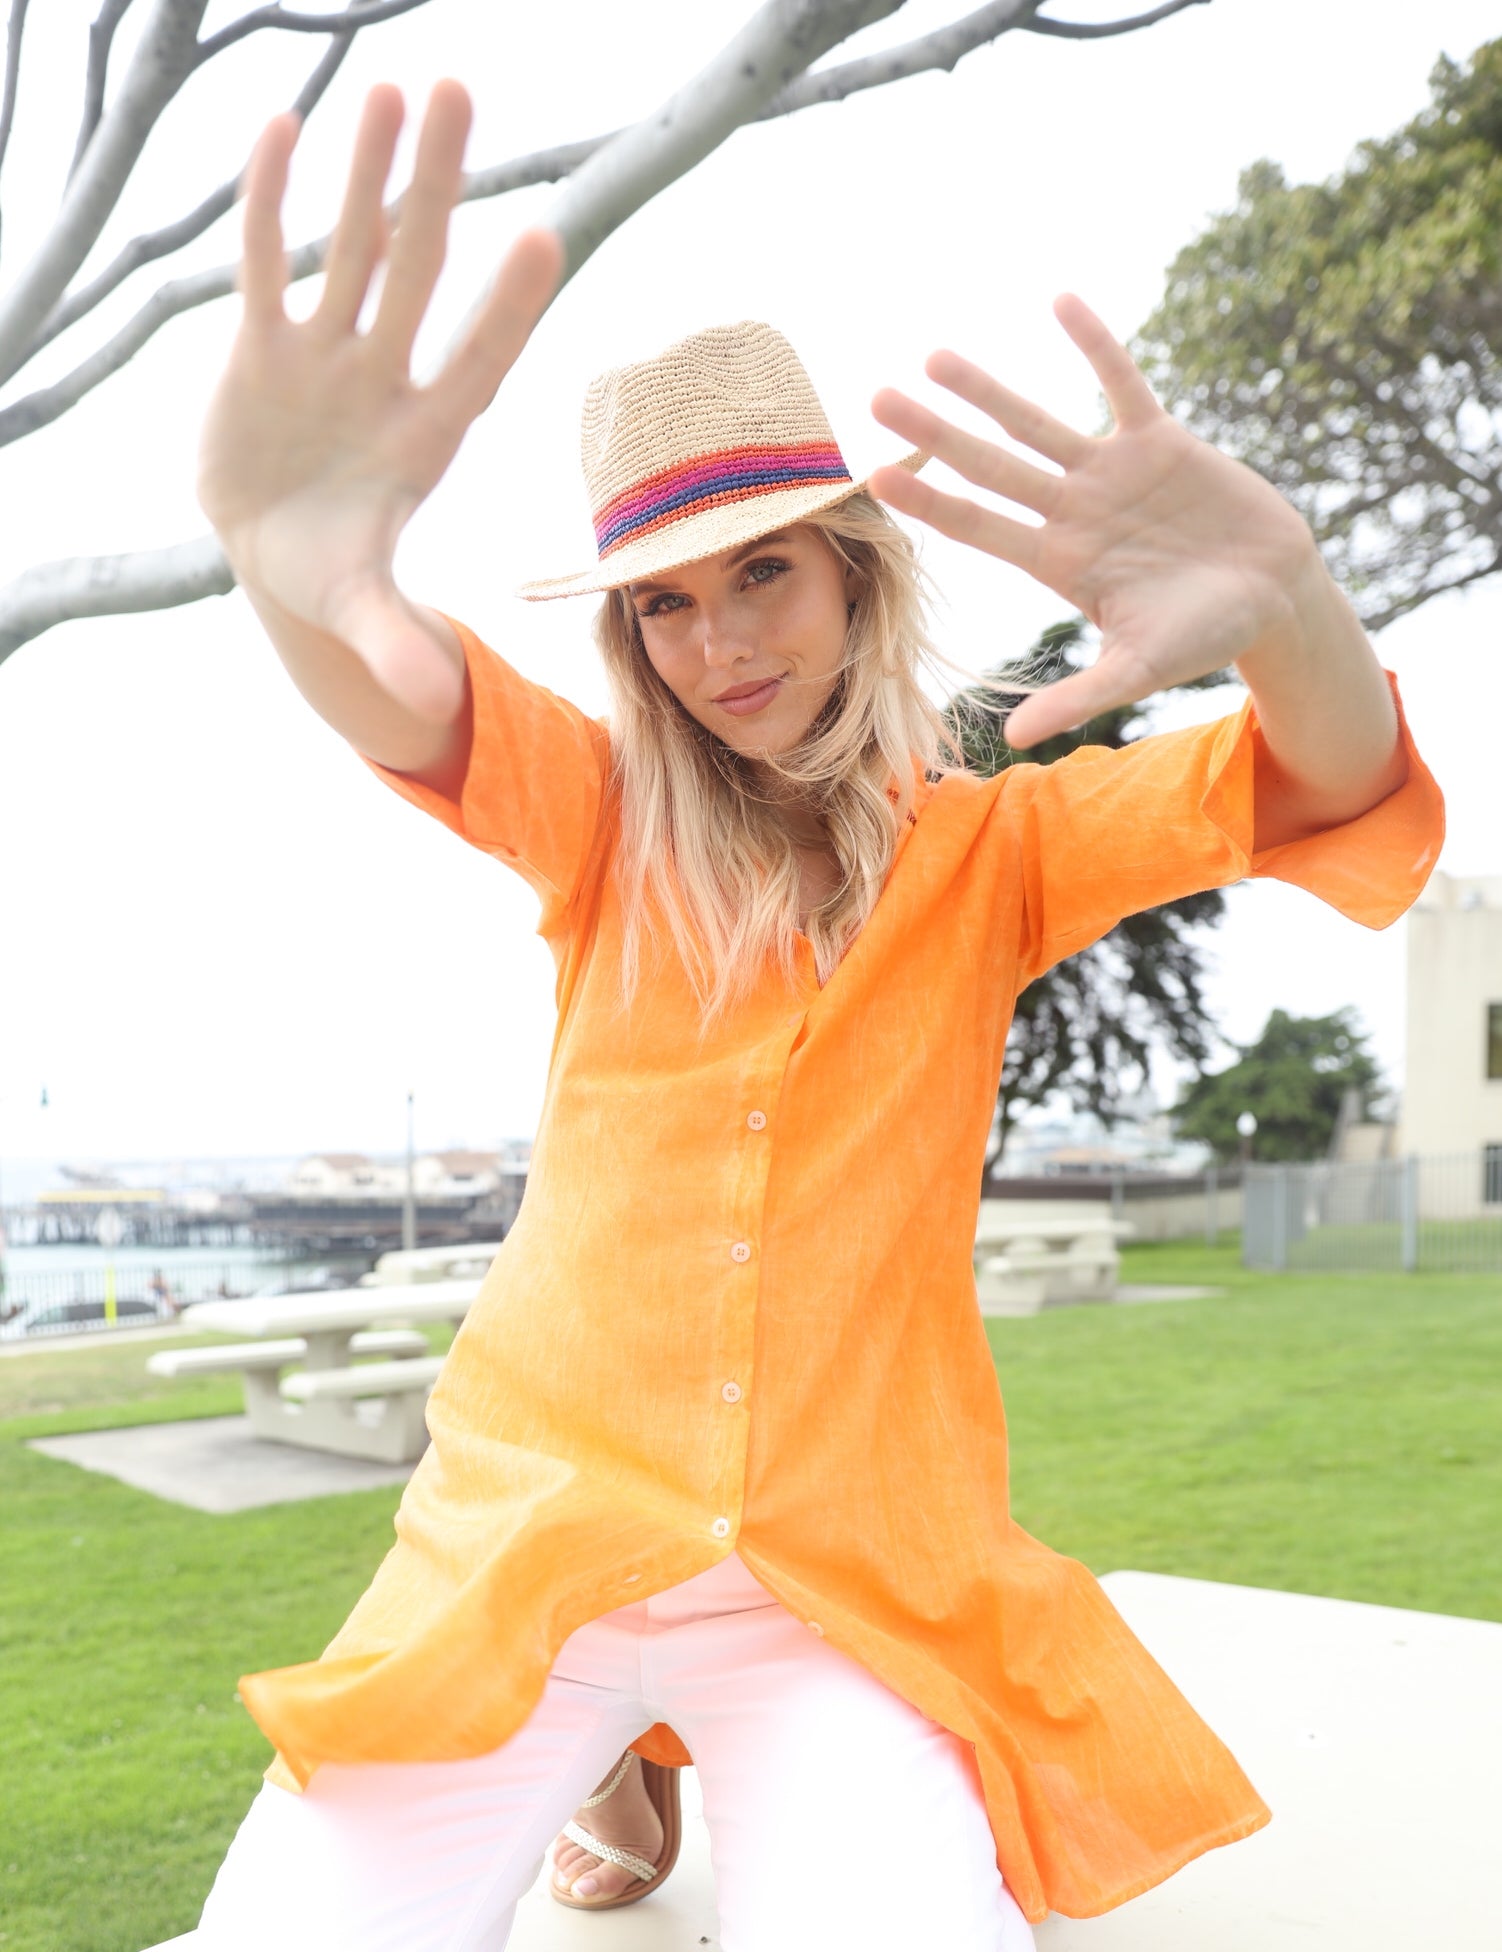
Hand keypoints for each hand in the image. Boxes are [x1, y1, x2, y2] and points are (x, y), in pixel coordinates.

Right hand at [196, 81, 561, 722]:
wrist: (275, 552)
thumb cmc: (333, 575)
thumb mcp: (357, 609)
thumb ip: (394, 640)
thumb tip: (433, 704)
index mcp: (424, 437)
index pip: (477, 358)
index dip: (507, 306)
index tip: (545, 237)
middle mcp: (384, 378)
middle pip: (418, 269)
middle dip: (436, 186)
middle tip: (463, 93)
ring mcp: (325, 354)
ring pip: (350, 246)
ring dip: (366, 173)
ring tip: (392, 88)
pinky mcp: (262, 347)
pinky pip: (266, 263)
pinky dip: (269, 205)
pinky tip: (284, 130)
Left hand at [866, 296, 1318, 748]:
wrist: (1274, 597)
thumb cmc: (1205, 638)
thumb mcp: (1140, 671)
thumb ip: (1079, 697)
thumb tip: (1013, 739)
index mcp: (1058, 562)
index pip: (979, 526)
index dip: (930, 501)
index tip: (875, 476)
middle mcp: (1071, 511)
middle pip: (990, 466)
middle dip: (936, 432)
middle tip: (878, 396)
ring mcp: (1110, 473)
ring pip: (1037, 421)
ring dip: (988, 389)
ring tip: (934, 355)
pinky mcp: (1159, 441)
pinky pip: (1122, 382)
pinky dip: (1095, 344)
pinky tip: (1059, 300)